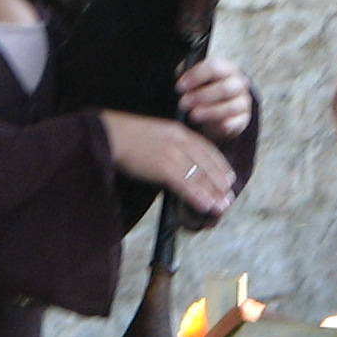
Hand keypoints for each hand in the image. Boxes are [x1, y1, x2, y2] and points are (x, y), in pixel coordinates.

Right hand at [101, 111, 234, 217]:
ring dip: (213, 193)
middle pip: (207, 163)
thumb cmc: (125, 137)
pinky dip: (198, 195)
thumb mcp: (154, 135)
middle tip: (228, 197)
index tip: (228, 178)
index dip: (220, 165)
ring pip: (199, 175)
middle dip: (220, 182)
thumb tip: (176, 166)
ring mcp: (172, 153)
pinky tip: (206, 205)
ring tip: (221, 206)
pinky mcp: (163, 166)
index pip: (207, 149)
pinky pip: (186, 183)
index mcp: (178, 131)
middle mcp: (180, 140)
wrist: (108, 134)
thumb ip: (168, 146)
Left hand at [175, 55, 252, 139]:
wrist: (224, 105)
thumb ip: (188, 73)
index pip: (214, 67)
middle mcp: (238, 83)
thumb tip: (179, 74)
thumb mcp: (197, 77)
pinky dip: (224, 125)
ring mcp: (243, 102)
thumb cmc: (207, 88)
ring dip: (209, 111)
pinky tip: (210, 126)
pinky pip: (236, 123)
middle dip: (201, 96)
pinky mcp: (243, 119)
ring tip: (193, 115)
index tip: (179, 87)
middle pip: (224, 88)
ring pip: (230, 107)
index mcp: (227, 69)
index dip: (195, 76)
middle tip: (183, 103)